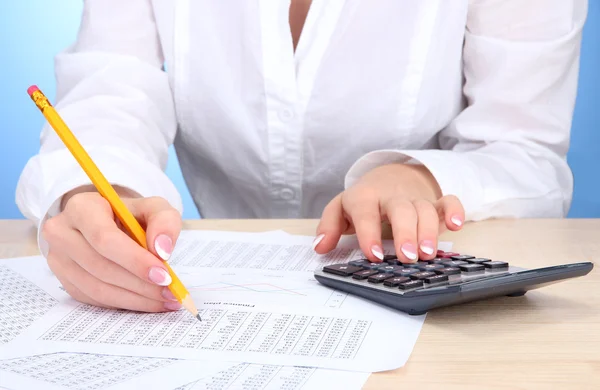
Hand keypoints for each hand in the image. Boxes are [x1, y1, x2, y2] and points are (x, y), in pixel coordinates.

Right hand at [42, 186, 182, 311]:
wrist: (108, 222)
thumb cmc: (130, 215)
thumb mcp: (153, 207)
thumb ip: (164, 221)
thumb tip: (163, 250)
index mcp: (81, 207)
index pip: (105, 238)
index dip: (135, 260)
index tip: (164, 275)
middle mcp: (62, 232)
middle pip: (101, 266)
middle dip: (140, 284)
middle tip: (171, 293)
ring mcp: (59, 260)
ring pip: (97, 288)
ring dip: (136, 299)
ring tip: (165, 300)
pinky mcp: (64, 281)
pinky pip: (95, 299)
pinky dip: (125, 303)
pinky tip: (149, 302)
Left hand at [313, 163, 463, 262]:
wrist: (390, 177)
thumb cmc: (363, 201)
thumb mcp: (340, 209)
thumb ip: (328, 227)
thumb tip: (320, 247)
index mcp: (364, 198)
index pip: (366, 213)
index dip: (370, 234)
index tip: (375, 256)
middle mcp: (391, 197)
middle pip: (400, 209)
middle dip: (405, 233)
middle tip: (408, 258)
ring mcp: (414, 199)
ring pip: (424, 209)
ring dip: (428, 231)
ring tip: (428, 255)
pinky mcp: (434, 202)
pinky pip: (448, 201)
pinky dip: (454, 210)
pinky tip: (457, 225)